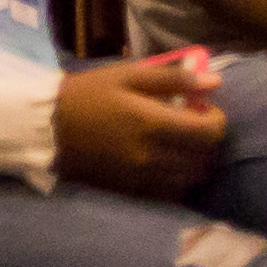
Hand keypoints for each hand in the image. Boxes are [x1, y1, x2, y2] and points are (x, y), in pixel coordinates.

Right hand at [48, 56, 227, 199]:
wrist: (50, 127)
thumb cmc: (90, 93)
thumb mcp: (128, 74)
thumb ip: (173, 78)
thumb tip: (215, 83)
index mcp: (153, 123)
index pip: (208, 133)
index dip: (216, 120)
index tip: (204, 109)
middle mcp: (153, 156)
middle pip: (204, 158)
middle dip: (207, 141)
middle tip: (193, 124)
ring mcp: (143, 178)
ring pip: (191, 179)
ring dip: (195, 161)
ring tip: (181, 143)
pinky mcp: (132, 191)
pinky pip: (171, 192)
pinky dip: (178, 179)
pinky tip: (166, 162)